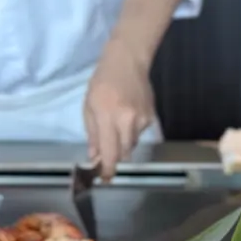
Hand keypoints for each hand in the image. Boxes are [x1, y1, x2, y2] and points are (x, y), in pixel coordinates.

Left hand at [84, 37, 154, 180]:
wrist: (128, 61)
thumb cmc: (103, 81)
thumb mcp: (89, 105)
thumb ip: (92, 133)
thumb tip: (95, 156)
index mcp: (108, 118)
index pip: (110, 152)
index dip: (108, 169)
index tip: (105, 179)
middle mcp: (127, 122)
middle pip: (124, 153)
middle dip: (115, 156)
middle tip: (107, 152)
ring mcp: (142, 120)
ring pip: (132, 144)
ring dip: (123, 143)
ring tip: (117, 125)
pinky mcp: (151, 117)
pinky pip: (140, 133)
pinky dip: (132, 131)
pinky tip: (128, 116)